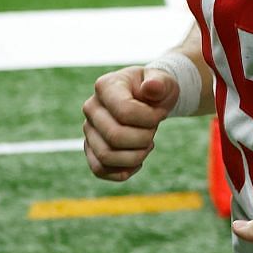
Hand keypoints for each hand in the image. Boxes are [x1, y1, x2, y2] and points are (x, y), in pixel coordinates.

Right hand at [82, 64, 177, 180]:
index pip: (125, 112)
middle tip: (153, 131)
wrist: (147, 99)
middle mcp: (91, 108)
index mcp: (105, 86)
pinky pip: (100, 170)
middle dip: (144, 139)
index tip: (161, 114)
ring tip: (146, 145)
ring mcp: (89, 129)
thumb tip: (151, 88)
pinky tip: (137, 161)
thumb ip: (160, 83)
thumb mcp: (163, 81)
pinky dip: (122, 172)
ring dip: (135, 157)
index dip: (150, 119)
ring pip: (106, 157)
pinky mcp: (90, 148)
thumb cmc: (155, 90)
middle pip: (115, 137)